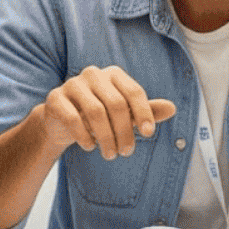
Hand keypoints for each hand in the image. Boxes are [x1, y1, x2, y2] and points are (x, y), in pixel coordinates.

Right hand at [39, 66, 177, 159]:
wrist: (62, 121)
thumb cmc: (100, 117)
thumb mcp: (125, 114)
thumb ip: (146, 111)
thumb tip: (173, 108)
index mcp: (113, 74)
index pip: (134, 91)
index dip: (144, 113)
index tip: (149, 134)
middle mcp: (93, 74)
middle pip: (116, 104)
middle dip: (124, 131)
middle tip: (126, 152)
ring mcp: (72, 84)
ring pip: (95, 112)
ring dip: (106, 138)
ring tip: (110, 154)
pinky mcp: (55, 98)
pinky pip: (73, 118)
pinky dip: (84, 136)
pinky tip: (90, 147)